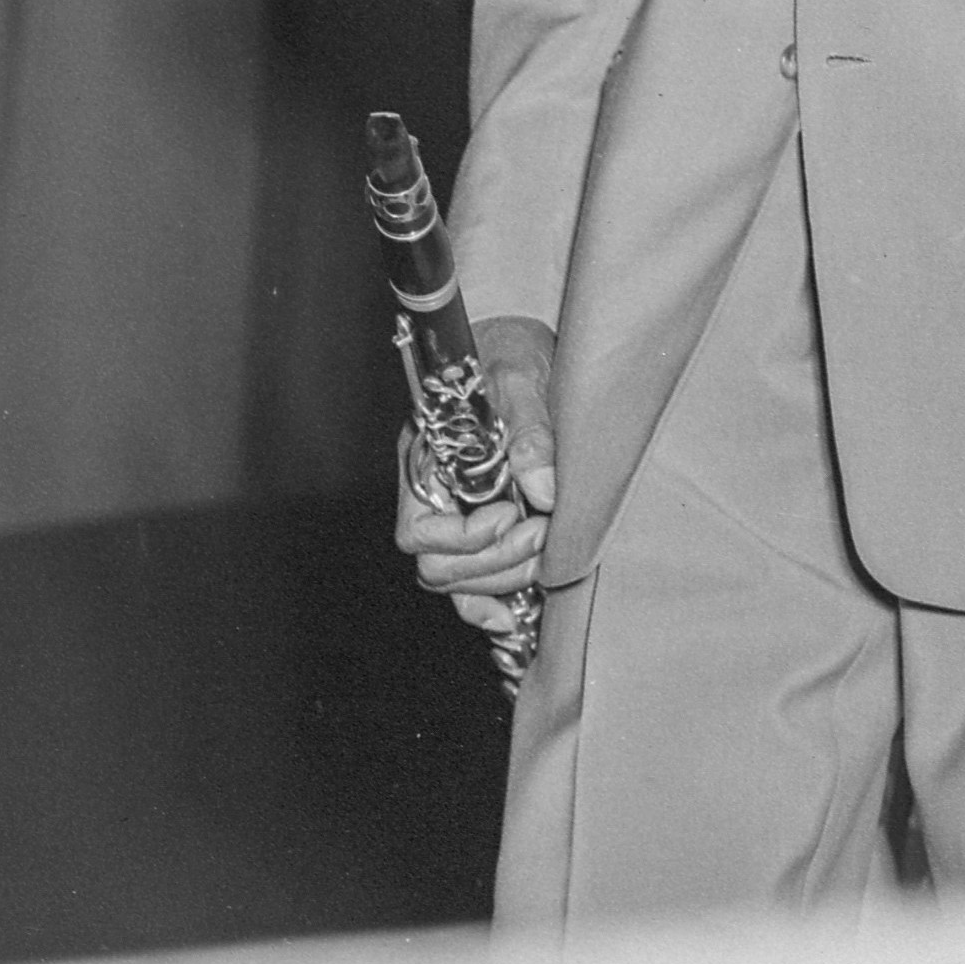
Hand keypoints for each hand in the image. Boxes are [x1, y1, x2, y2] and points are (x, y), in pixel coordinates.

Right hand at [391, 316, 560, 635]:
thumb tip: (544, 491)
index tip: (512, 513)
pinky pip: (468, 588)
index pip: (420, 532)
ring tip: (545, 547)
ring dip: (503, 578)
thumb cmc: (505, 351)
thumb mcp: (519, 378)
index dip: (467, 537)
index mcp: (423, 458)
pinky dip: (488, 607)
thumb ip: (528, 432)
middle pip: (438, 567)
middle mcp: (430, 494)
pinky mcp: (478, 528)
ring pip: (455, 580)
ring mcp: (452, 515)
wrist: (517, 346)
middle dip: (494, 560)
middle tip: (542, 532)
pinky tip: (512, 617)